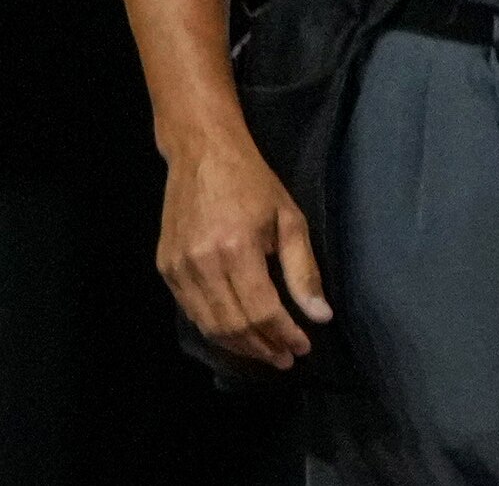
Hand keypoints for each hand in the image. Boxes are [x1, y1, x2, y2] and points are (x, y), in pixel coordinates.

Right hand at [156, 128, 330, 370]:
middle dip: (263, 347)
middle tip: (286, 358)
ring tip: (267, 353)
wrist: (202, 155)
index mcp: (236, 249)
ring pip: (209, 325)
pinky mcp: (165, 269)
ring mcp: (177, 269)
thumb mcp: (290, 219)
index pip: (261, 311)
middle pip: (233, 325)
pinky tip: (237, 335)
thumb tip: (320, 316)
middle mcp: (201, 264)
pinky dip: (216, 329)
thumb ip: (304, 271)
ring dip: (239, 346)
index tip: (303, 348)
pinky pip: (192, 312)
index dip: (283, 335)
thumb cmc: (254, 183)